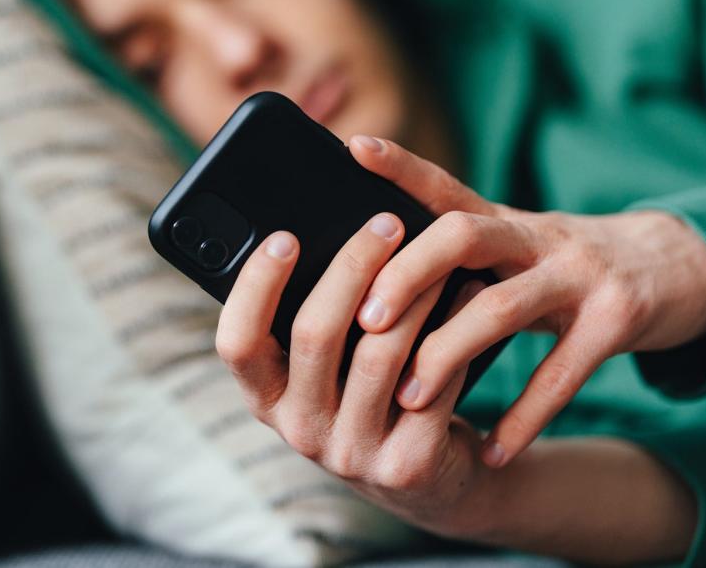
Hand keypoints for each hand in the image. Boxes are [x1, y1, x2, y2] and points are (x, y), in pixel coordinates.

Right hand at [214, 213, 499, 535]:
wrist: (435, 483)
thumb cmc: (376, 398)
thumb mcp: (331, 372)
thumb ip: (320, 321)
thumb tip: (329, 229)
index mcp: (267, 399)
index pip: (236, 342)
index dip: (255, 287)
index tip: (284, 236)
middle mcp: (300, 431)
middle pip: (314, 334)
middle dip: (351, 267)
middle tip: (385, 222)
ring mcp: (352, 453)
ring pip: (380, 352)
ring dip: (412, 291)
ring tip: (436, 248)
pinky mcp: (406, 464)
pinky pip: (433, 380)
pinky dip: (453, 326)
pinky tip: (469, 289)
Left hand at [347, 134, 705, 468]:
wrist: (681, 267)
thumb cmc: (574, 267)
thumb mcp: (523, 246)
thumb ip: (466, 256)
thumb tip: (377, 280)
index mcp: (507, 220)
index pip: (446, 187)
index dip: (402, 166)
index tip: (354, 147)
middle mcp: (539, 236)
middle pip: (462, 236)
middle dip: (408, 276)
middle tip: (366, 321)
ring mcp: (581, 274)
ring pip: (501, 306)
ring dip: (448, 353)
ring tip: (409, 399)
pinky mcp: (618, 319)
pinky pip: (562, 372)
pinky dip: (524, 418)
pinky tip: (493, 453)